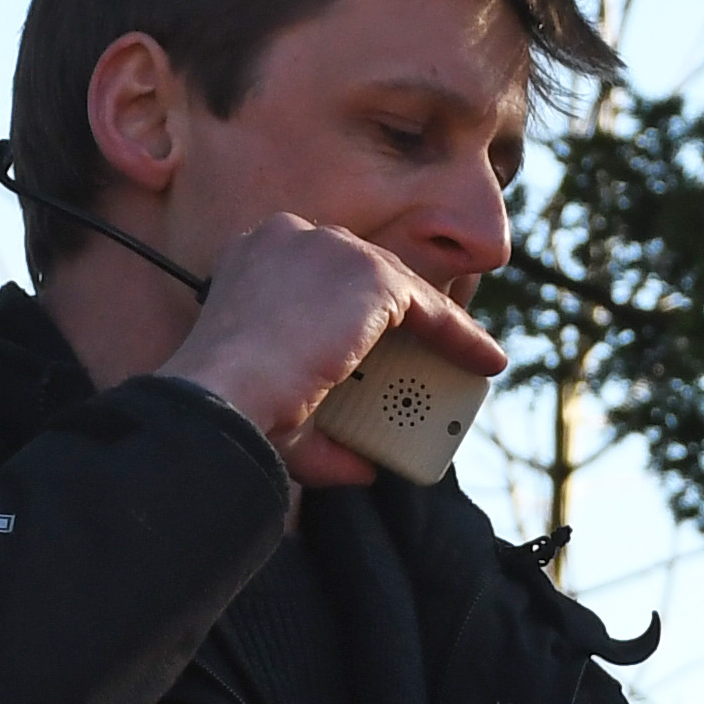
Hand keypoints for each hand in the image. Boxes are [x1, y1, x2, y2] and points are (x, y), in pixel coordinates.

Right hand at [154, 213, 506, 485]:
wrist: (222, 395)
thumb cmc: (235, 408)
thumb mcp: (278, 411)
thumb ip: (323, 434)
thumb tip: (366, 466)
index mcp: (254, 257)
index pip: (321, 272)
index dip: (354, 306)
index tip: (378, 341)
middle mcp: (289, 237)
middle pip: (364, 271)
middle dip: (398, 313)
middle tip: (425, 356)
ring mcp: (331, 250)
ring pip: (400, 286)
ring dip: (435, 325)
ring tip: (464, 365)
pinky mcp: (369, 275)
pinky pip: (428, 306)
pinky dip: (458, 336)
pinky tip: (480, 362)